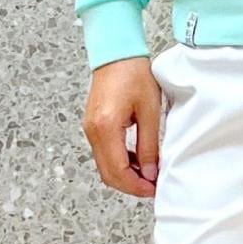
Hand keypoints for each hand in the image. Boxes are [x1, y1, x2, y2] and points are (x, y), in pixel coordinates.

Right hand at [82, 56, 163, 199]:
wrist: (116, 54)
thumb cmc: (134, 74)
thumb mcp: (149, 111)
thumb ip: (149, 145)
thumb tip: (149, 173)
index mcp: (106, 127)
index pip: (118, 171)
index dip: (136, 186)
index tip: (153, 189)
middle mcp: (92, 131)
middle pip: (107, 174)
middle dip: (130, 186)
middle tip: (152, 187)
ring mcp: (89, 129)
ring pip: (104, 166)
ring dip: (124, 175)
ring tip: (148, 174)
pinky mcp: (92, 126)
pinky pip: (103, 153)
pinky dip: (118, 163)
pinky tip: (136, 160)